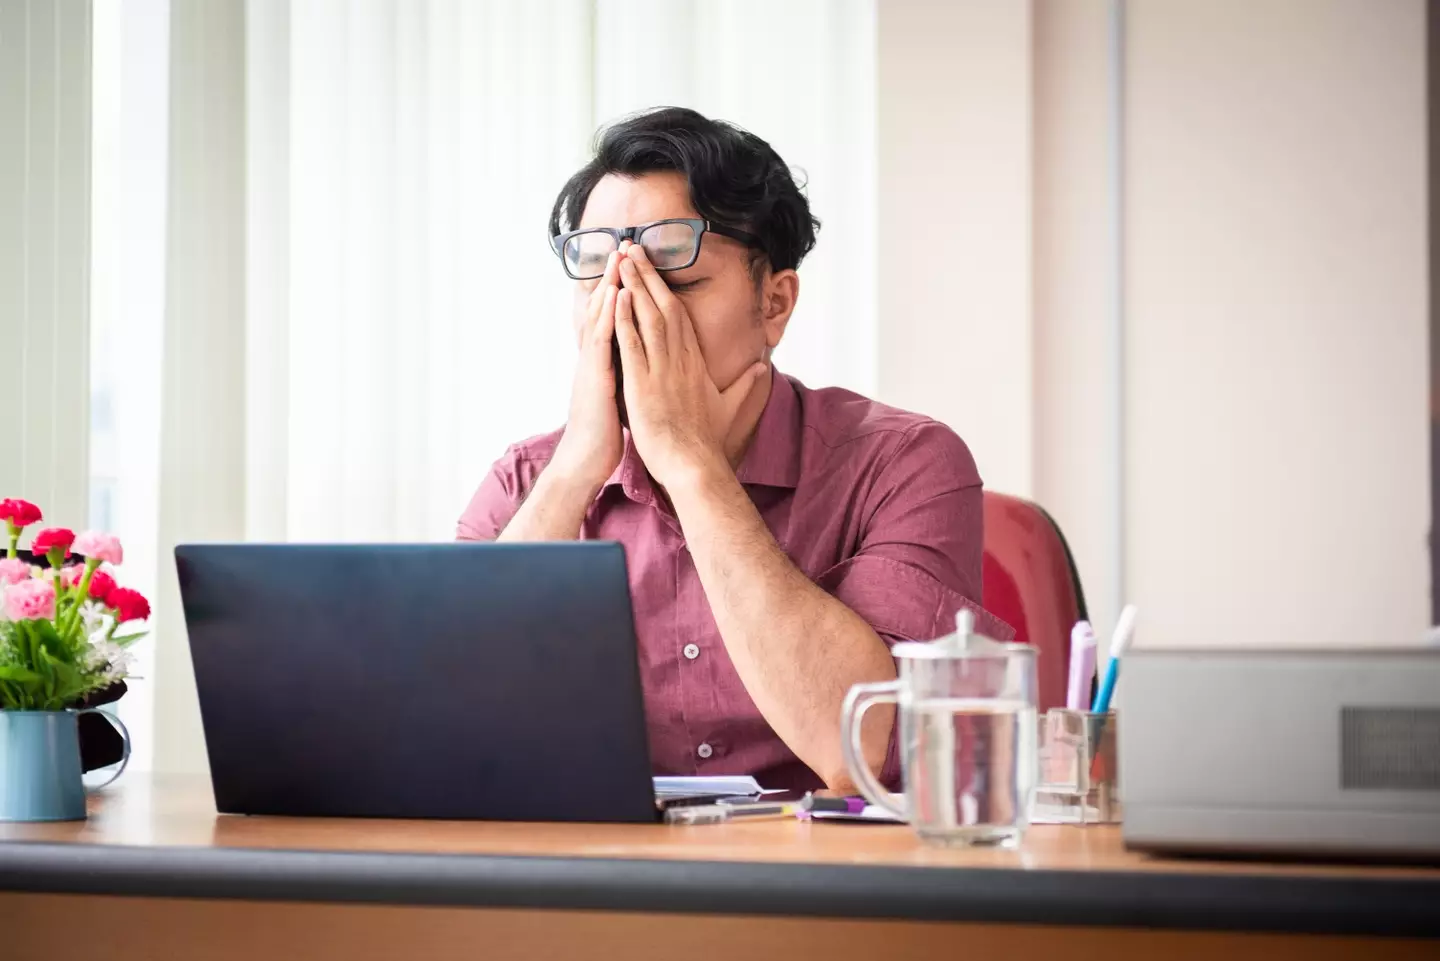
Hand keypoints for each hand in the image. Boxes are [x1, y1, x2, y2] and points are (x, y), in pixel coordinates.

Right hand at [550, 252, 623, 487]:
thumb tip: (635, 363)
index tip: (633, 264)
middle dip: (614, 277)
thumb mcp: (617, 397)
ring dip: (608, 285)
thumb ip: (623, 375)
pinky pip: (602, 341)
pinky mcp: (595, 378)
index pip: (613, 317)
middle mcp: (595, 357)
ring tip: (618, 258)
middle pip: (604, 309)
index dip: (622, 289)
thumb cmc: (604, 433)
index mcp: (605, 360)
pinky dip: (608, 316)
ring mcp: (593, 365)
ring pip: (600, 318)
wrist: (586, 461)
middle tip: (623, 245)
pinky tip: (615, 295)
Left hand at [614, 245, 768, 487]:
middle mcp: (680, 360)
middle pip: (664, 306)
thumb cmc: (708, 442)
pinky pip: (632, 344)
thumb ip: (745, 385)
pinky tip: (616, 296)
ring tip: (622, 259)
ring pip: (648, 317)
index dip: (665, 289)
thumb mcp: (731, 407)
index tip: (654, 267)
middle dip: (648, 274)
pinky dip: (624, 318)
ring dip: (634, 286)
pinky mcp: (643, 384)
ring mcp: (662, 370)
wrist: (695, 465)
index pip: (680, 316)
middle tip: (633, 246)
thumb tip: (763, 367)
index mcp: (695, 363)